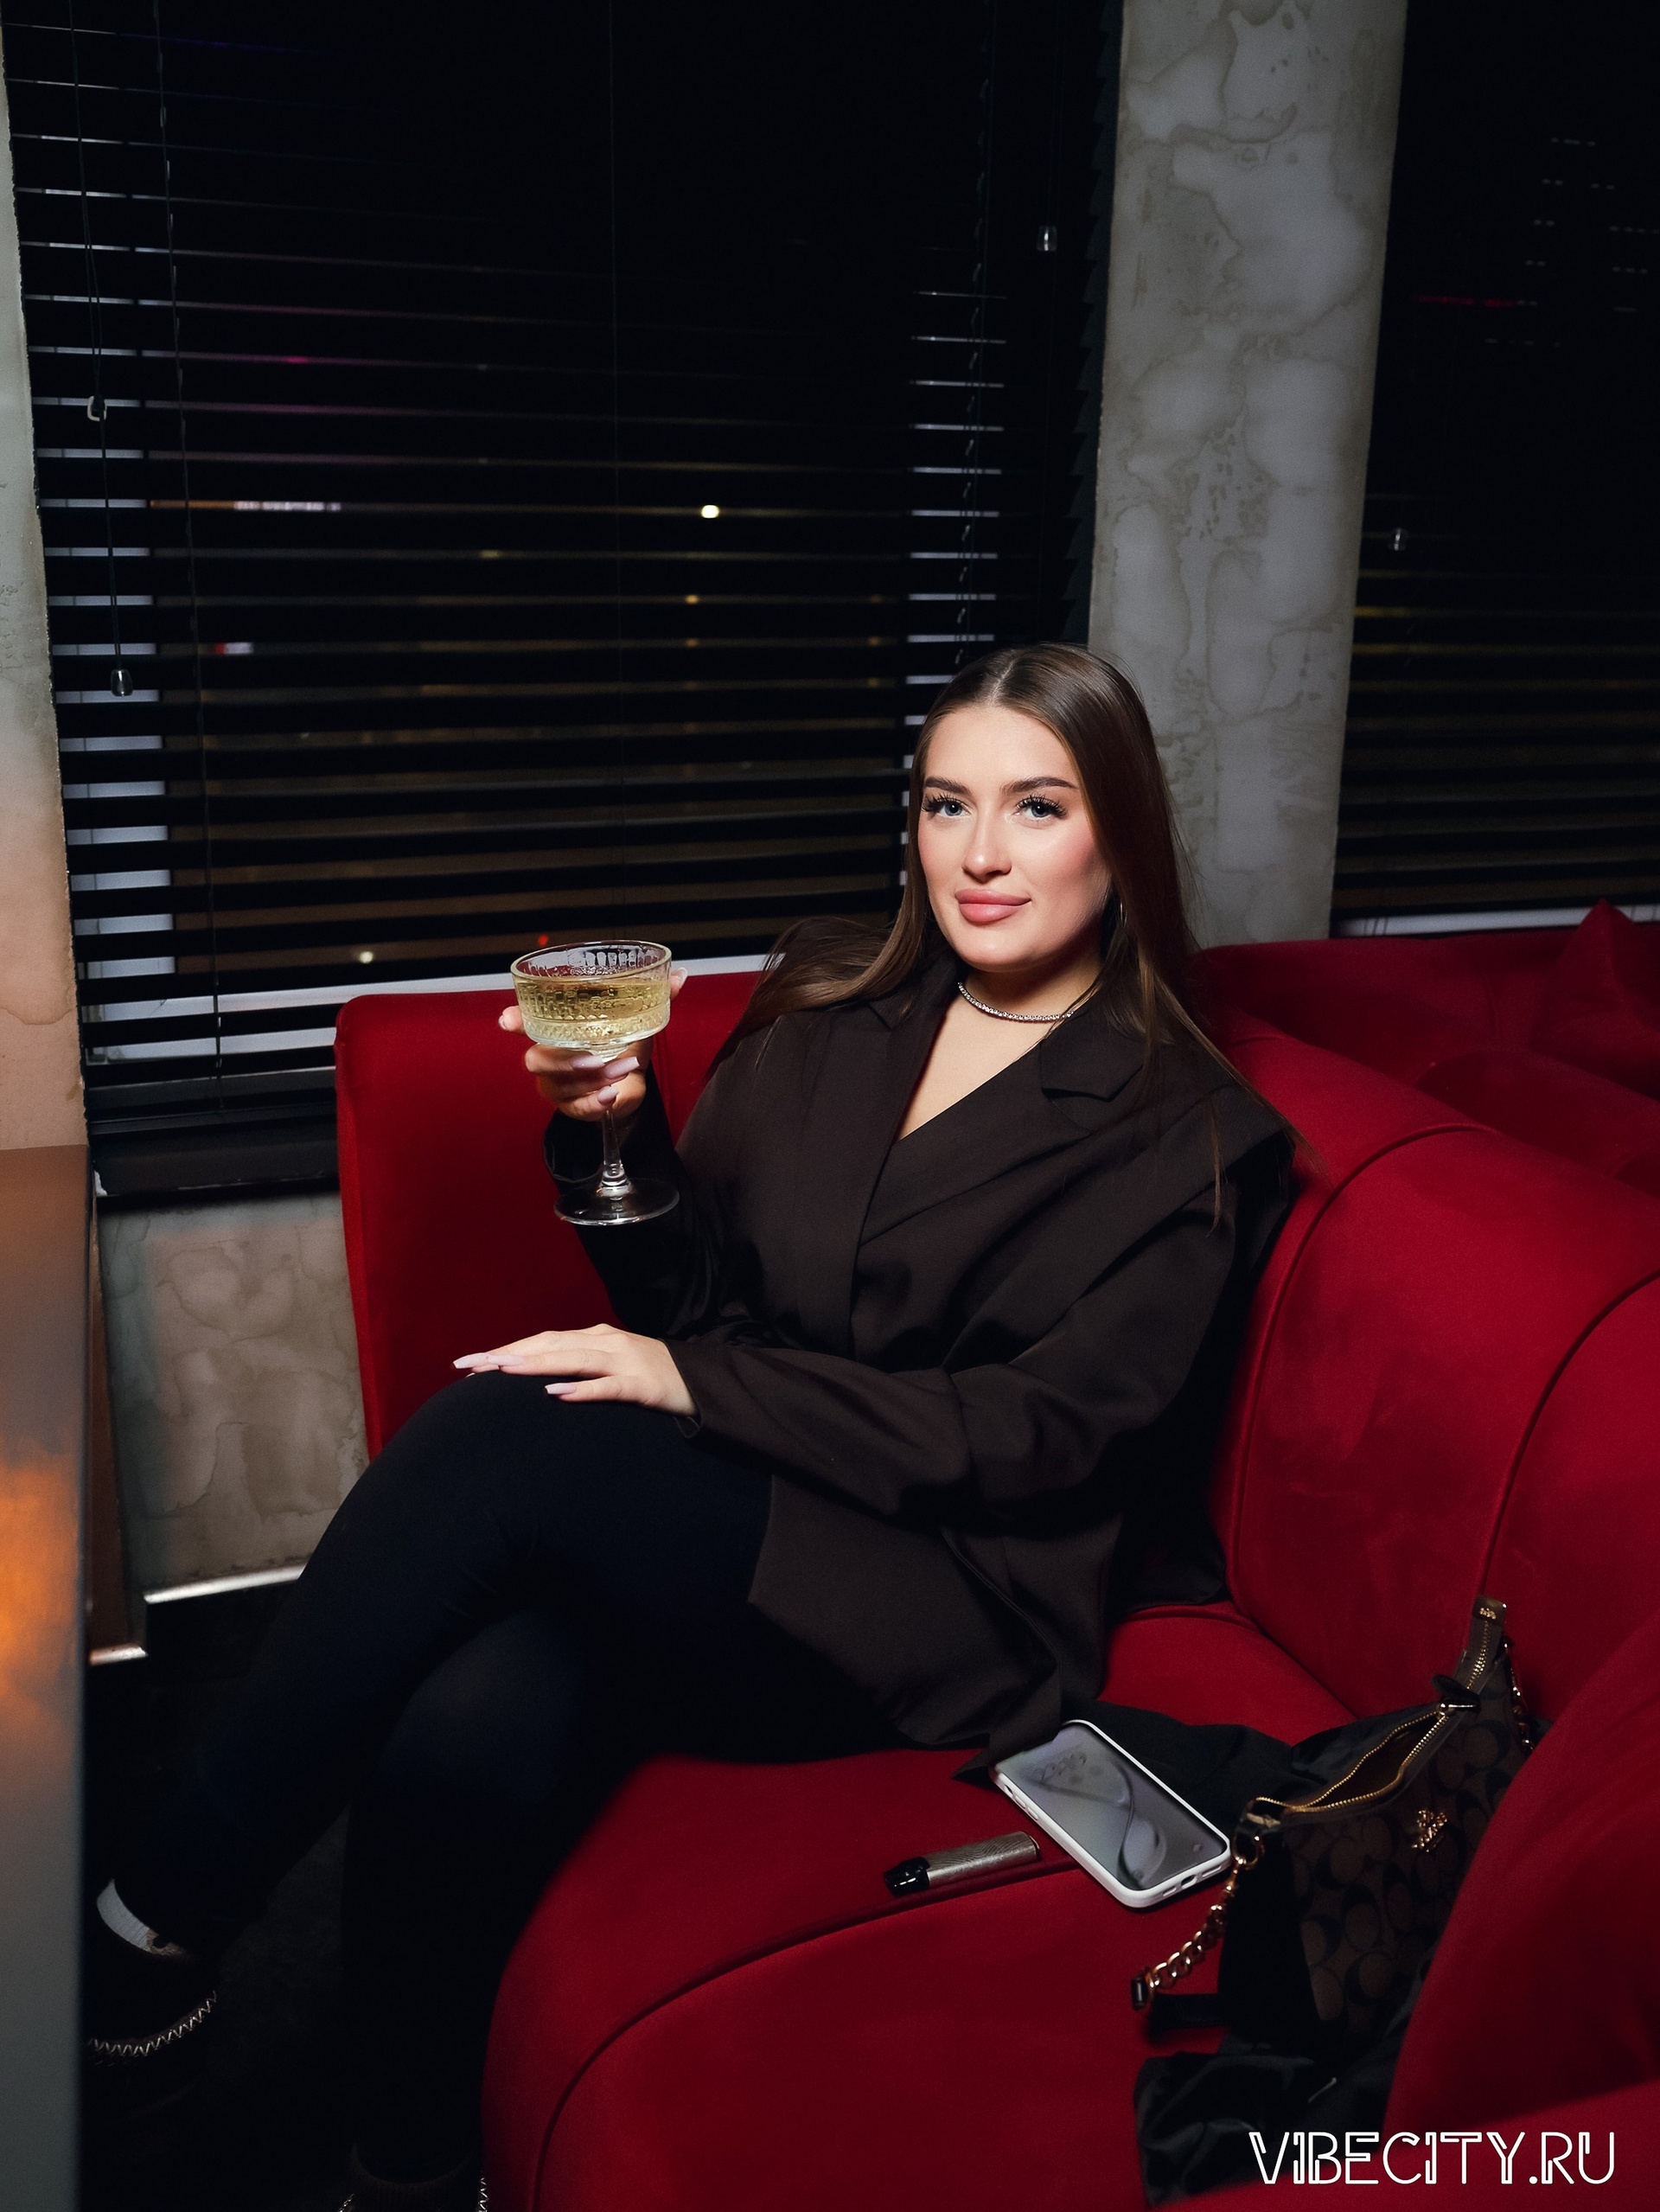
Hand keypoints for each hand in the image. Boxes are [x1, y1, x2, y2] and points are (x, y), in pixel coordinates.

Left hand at [453, 1323, 695, 1417]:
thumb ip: (579, 1369)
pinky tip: (557, 1394)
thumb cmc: (652, 1380)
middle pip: (550, 1345)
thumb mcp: (611, 1369)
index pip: (543, 1341)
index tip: (469, 1364)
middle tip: (471, 1366)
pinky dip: (583, 1390)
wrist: (705, 1384)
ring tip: (502, 1371)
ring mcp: (626, 1362)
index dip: (506, 1349)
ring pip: (574, 1360)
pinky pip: (609, 1387)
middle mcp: (607, 1343)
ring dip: (536, 1364)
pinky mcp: (644, 1385)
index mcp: (596, 1339)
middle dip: (508, 1354)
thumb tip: (537, 1381)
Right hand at [499, 970, 686, 1126]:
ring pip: (560, 1085)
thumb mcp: (639, 1018)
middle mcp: (550, 1055)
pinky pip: (575, 1107)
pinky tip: (611, 1096)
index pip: (527, 1021)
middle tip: (595, 1059)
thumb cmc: (625, 1042)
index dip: (515, 1020)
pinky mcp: (570, 1106)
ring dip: (593, 1079)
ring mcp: (557, 1084)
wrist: (634, 1080)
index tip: (508, 1021)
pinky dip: (594, 1103)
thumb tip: (681, 975)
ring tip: (624, 1069)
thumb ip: (656, 997)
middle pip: (536, 1060)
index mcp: (558, 1027)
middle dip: (564, 1062)